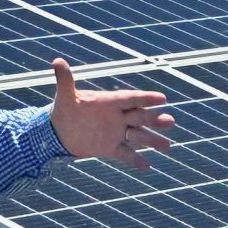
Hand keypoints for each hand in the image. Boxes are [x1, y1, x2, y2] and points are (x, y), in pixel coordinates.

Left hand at [49, 57, 174, 168]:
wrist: (59, 132)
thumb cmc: (64, 110)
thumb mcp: (65, 96)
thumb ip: (65, 80)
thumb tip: (57, 61)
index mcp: (110, 101)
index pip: (131, 98)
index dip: (146, 98)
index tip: (162, 98)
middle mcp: (117, 116)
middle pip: (140, 117)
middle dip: (154, 119)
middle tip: (170, 121)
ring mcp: (116, 132)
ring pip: (138, 136)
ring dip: (152, 140)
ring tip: (167, 146)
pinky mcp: (110, 148)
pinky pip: (125, 154)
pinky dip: (135, 160)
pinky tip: (146, 166)